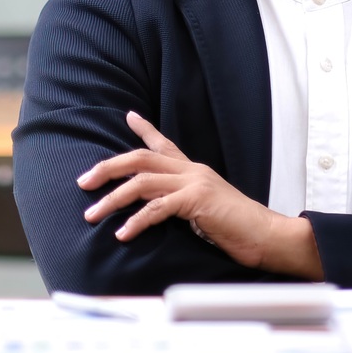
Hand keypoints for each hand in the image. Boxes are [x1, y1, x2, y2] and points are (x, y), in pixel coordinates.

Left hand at [78, 111, 323, 277]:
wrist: (267, 236)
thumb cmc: (239, 229)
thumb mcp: (207, 210)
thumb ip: (185, 203)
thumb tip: (161, 211)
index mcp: (195, 171)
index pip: (165, 144)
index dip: (144, 130)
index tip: (129, 116)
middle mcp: (192, 171)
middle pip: (140, 158)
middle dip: (108, 167)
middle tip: (84, 181)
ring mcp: (194, 183)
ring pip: (141, 182)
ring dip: (112, 199)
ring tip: (92, 214)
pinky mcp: (196, 201)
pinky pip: (156, 208)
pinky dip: (136, 221)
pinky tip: (123, 234)